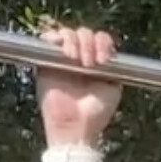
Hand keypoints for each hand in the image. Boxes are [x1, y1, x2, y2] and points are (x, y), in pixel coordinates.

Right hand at [37, 24, 121, 147]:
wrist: (75, 129)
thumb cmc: (95, 115)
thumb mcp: (113, 88)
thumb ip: (114, 68)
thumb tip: (108, 51)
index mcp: (95, 63)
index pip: (99, 38)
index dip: (102, 42)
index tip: (104, 60)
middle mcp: (78, 59)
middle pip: (84, 33)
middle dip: (89, 42)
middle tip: (90, 64)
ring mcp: (61, 60)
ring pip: (68, 33)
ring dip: (75, 41)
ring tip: (76, 59)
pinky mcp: (46, 64)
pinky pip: (48, 39)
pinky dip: (56, 38)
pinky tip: (66, 53)